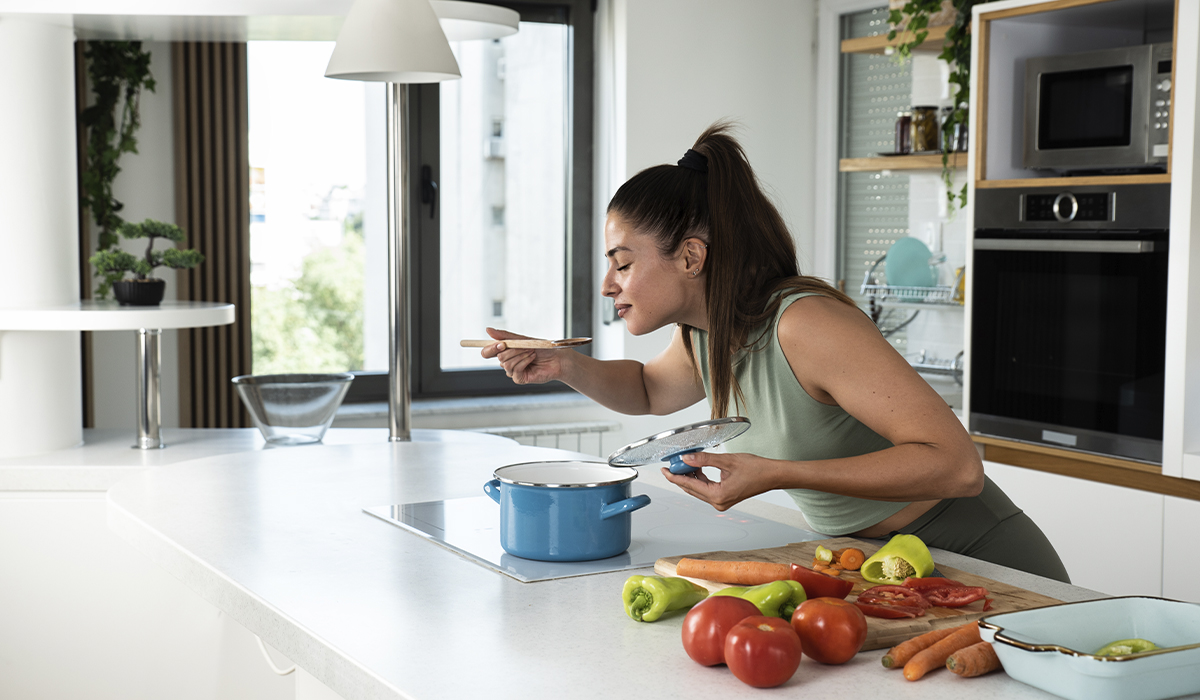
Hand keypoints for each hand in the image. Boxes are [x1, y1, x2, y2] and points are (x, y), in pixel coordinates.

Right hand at [480, 327, 566, 384]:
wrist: (557, 358)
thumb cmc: (542, 348)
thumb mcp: (523, 339)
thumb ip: (505, 336)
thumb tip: (488, 330)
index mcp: (506, 351)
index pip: (488, 352)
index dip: (490, 348)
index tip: (501, 344)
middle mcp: (508, 361)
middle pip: (499, 357)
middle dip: (513, 350)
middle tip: (525, 346)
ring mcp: (513, 371)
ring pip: (506, 364)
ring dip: (520, 355)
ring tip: (531, 352)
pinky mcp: (520, 378)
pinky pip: (515, 370)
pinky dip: (524, 362)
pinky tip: (532, 359)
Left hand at [661, 451, 777, 510]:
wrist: (772, 475)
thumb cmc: (756, 469)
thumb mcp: (727, 461)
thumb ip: (704, 459)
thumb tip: (687, 458)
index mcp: (718, 496)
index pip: (689, 486)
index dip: (674, 477)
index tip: (664, 470)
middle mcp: (718, 502)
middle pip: (691, 489)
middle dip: (680, 476)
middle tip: (671, 464)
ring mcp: (722, 502)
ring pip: (698, 489)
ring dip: (690, 477)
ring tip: (683, 463)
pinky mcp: (725, 498)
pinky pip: (706, 489)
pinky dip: (700, 479)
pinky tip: (696, 468)